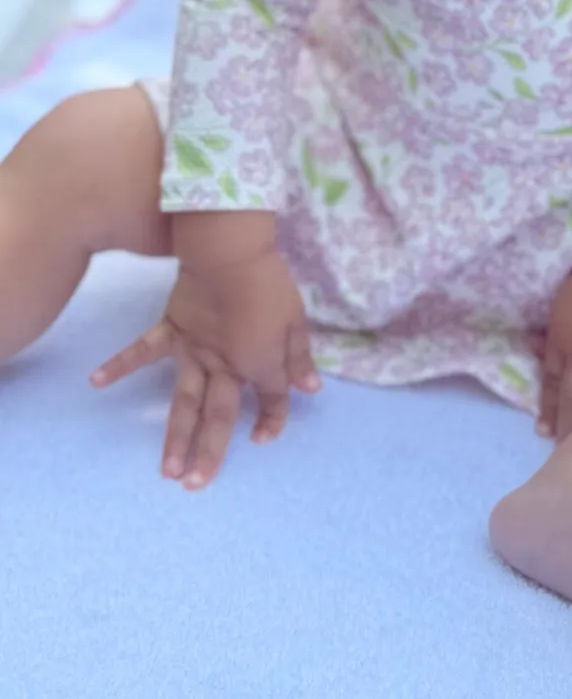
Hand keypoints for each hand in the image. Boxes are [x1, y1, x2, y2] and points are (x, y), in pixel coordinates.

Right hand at [90, 247, 319, 488]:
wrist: (230, 250)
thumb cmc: (268, 283)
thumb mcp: (296, 319)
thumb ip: (299, 357)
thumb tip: (310, 390)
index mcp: (258, 363)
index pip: (271, 400)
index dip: (272, 420)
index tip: (264, 438)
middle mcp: (224, 366)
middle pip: (220, 417)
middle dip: (210, 453)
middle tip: (195, 486)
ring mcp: (194, 351)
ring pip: (185, 402)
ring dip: (176, 437)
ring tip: (166, 472)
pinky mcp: (172, 329)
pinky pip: (143, 350)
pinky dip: (120, 364)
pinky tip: (97, 381)